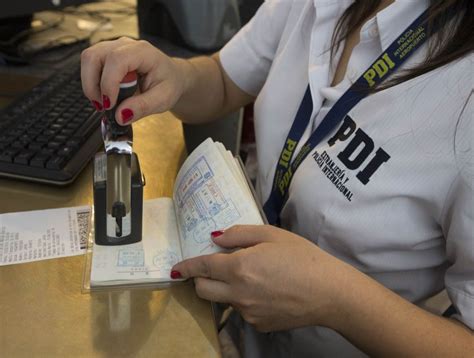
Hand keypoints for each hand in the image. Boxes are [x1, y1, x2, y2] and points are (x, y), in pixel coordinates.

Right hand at [81, 37, 185, 123]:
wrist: (171, 77)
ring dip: (90, 84)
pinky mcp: (107, 55)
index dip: (108, 83)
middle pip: (94, 56)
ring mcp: (114, 48)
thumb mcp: (163, 100)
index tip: (109, 105)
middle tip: (103, 106)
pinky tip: (105, 96)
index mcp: (143, 52)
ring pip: (88, 59)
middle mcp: (125, 45)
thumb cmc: (169, 84)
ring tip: (104, 103)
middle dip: (93, 84)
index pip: (116, 60)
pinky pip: (91, 65)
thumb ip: (142, 107)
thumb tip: (120, 116)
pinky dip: (93, 83)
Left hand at [171, 225, 350, 331]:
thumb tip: (216, 239)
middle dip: (201, 279)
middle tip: (215, 268)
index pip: (201, 268)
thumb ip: (239, 234)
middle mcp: (238, 294)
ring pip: (224, 300)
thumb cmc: (302, 257)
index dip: (186, 266)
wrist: (329, 293)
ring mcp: (248, 313)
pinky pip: (243, 310)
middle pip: (203, 290)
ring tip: (254, 277)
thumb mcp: (272, 235)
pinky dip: (246, 299)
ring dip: (226, 288)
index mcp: (239, 268)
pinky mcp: (259, 325)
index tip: (177, 268)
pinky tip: (268, 291)